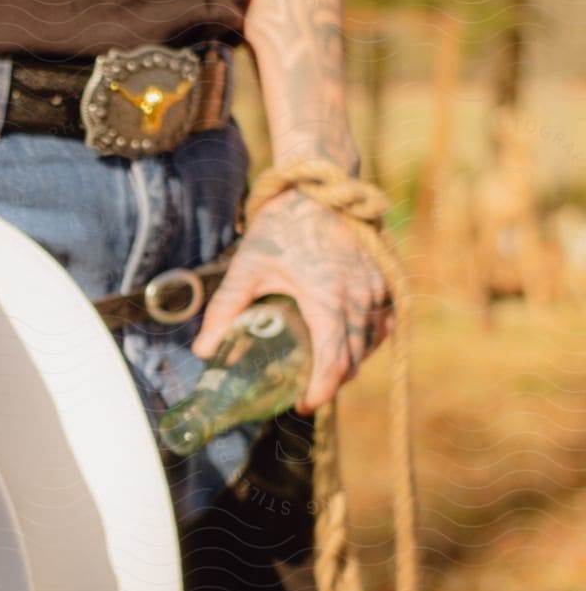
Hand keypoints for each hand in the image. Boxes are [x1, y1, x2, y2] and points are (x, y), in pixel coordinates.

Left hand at [192, 188, 393, 413]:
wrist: (319, 185)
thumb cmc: (282, 225)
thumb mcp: (247, 267)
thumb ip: (225, 310)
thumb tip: (203, 352)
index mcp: (328, 300)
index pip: (333, 362)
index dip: (321, 390)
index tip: (303, 404)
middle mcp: (361, 298)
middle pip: (354, 359)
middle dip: (332, 380)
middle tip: (306, 388)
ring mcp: (378, 288)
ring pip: (371, 342)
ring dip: (350, 360)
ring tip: (323, 367)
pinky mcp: (386, 277)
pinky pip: (385, 322)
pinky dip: (369, 338)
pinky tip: (348, 341)